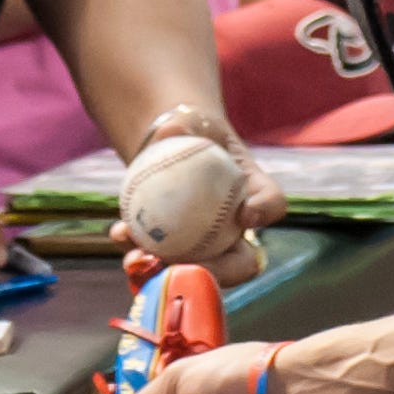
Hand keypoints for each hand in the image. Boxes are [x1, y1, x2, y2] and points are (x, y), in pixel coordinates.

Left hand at [112, 120, 285, 286]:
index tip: (245, 212)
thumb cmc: (190, 131)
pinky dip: (139, 251)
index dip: (265, 211)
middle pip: (243, 263)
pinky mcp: (174, 252)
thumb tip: (171, 130)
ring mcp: (208, 247)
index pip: (272, 203)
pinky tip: (120, 233)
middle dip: (220, 272)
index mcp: (253, 193)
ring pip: (197, 271)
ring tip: (140, 257)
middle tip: (189, 263)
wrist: (167, 150)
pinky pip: (160, 260)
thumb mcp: (191, 121)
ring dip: (169, 271)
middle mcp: (237, 229)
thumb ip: (184, 124)